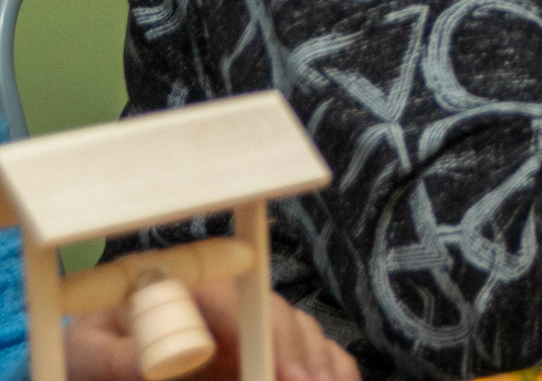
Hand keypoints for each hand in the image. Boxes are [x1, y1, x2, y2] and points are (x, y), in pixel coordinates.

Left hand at [68, 286, 357, 380]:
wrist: (104, 358)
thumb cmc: (94, 350)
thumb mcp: (90, 354)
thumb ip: (116, 358)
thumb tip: (151, 364)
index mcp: (191, 288)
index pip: (239, 300)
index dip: (265, 333)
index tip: (279, 371)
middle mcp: (232, 300)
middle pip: (281, 317)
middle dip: (299, 356)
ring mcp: (254, 325)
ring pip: (305, 334)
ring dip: (321, 365)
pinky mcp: (267, 350)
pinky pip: (317, 352)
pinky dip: (335, 368)